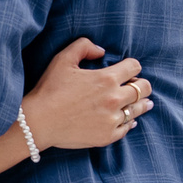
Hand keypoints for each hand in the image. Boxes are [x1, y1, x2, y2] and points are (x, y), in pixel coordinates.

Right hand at [20, 38, 152, 150]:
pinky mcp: (107, 136)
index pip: (135, 66)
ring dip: (141, 103)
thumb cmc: (49, 89)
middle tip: (137, 85)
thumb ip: (83, 46)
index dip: (132, 66)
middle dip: (142, 84)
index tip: (128, 69)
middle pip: (144, 88)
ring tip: (144, 103)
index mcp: (107, 79)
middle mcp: (114, 99)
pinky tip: (129, 120)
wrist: (38, 122)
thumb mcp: (62, 59)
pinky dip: (130, 122)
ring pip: (139, 109)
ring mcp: (112, 120)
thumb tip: (101, 51)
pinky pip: (127, 128)